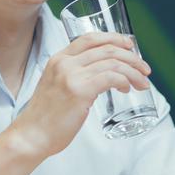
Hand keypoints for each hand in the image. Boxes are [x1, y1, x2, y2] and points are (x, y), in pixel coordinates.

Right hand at [9, 32, 151, 157]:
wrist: (31, 136)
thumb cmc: (46, 118)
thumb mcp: (56, 87)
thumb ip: (74, 78)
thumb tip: (102, 80)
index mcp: (59, 59)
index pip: (90, 38)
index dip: (114, 38)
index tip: (129, 46)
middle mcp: (65, 63)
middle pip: (107, 49)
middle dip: (131, 57)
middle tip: (144, 69)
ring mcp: (71, 76)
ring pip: (113, 63)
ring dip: (133, 71)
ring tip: (142, 82)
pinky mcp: (79, 91)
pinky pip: (110, 78)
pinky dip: (124, 80)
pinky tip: (127, 88)